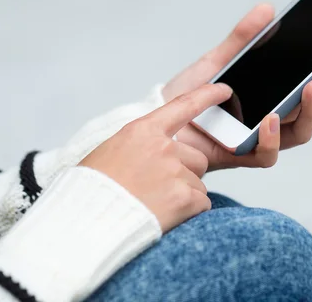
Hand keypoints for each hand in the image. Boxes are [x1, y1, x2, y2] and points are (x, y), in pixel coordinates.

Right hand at [80, 83, 231, 232]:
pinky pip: (202, 203)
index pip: (184, 105)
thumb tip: (156, 152)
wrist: (87, 222)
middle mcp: (163, 147)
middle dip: (186, 173)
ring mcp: (175, 172)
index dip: (208, 95)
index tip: (225, 90)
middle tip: (159, 189)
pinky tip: (165, 216)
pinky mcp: (184, 198)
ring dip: (184, 194)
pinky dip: (189, 212)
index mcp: (143, 131)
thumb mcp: (112, 151)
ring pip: (198, 183)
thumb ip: (141, 145)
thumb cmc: (92, 189)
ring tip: (156, 204)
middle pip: (197, 157)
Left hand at [162, 4, 311, 170]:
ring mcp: (258, 139)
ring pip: (298, 132)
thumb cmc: (187, 94)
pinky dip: (270, 139)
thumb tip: (268, 9)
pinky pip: (265, 155)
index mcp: (269, 96)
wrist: (157, 119)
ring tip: (311, 86)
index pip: (309, 84)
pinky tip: (269, 118)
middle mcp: (270, 119)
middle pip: (311, 108)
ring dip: (310, 111)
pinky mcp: (240, 155)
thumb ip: (241, 39)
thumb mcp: (217, 61)